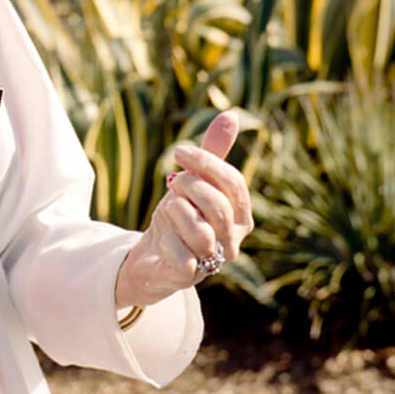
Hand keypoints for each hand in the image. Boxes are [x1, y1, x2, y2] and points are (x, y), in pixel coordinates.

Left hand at [114, 110, 253, 308]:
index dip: (206, 162)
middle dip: (188, 185)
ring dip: (175, 211)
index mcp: (241, 216)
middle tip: (171, 182)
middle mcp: (233, 241)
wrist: (153, 257)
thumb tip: (231, 115)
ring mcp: (213, 262)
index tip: (179, 151)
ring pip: (199, 230)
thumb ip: (213, 154)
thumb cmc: (179, 217)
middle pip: (217, 204)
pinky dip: (166, 240)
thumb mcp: (193, 182)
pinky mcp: (189, 277)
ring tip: (168, 211)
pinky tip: (162, 239)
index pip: (234, 183)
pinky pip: (181, 255)